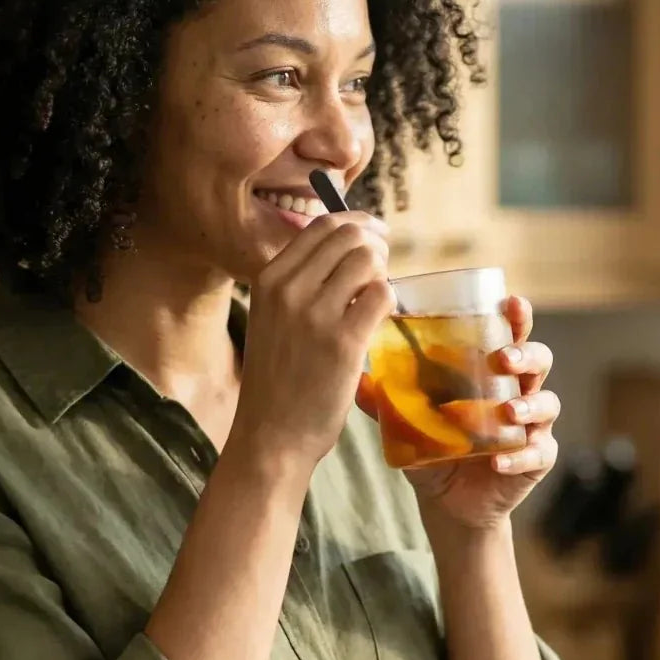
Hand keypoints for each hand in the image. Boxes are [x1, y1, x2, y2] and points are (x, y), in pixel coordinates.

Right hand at [231, 212, 394, 475]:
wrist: (272, 435)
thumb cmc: (279, 380)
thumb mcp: (273, 320)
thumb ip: (301, 285)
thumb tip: (349, 250)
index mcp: (269, 279)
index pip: (321, 226)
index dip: (356, 224)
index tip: (374, 235)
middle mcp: (289, 289)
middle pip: (349, 237)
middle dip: (376, 245)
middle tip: (384, 268)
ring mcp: (316, 315)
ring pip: (369, 261)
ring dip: (384, 274)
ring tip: (379, 299)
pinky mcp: (344, 342)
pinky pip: (383, 296)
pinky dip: (390, 302)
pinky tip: (382, 320)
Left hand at [358, 295, 559, 531]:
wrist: (449, 503)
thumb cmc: (435, 450)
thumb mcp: (408, 424)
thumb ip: (388, 402)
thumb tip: (358, 379)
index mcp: (493, 372)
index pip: (512, 333)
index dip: (517, 316)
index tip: (509, 302)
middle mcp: (519, 391)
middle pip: (539, 360)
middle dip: (526, 354)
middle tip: (503, 359)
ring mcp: (533, 425)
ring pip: (547, 403)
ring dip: (530, 404)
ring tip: (509, 410)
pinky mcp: (537, 459)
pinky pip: (538, 452)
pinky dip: (519, 456)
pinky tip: (499, 462)